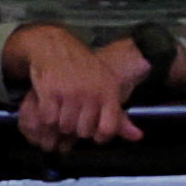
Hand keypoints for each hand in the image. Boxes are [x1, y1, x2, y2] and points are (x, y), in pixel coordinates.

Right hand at [4, 25, 149, 150]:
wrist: (56, 48)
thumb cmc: (85, 71)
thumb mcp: (106, 88)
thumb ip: (120, 116)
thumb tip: (139, 137)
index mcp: (109, 92)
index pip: (108, 128)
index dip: (100, 136)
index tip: (94, 132)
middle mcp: (91, 93)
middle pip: (84, 131)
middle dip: (77, 128)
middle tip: (73, 116)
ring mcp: (70, 92)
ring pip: (65, 127)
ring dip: (60, 123)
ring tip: (61, 111)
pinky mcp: (50, 91)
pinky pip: (49, 119)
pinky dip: (47, 118)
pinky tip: (49, 107)